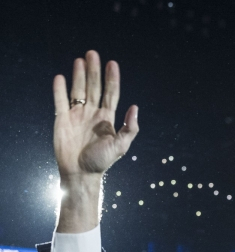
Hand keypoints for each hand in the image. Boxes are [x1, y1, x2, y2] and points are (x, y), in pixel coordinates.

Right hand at [53, 50, 138, 177]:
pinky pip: (60, 101)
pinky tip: (60, 78)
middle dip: (94, 71)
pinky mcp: (62, 120)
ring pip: (78, 90)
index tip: (112, 63)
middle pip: (94, 87)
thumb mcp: (120, 146)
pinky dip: (59, 90)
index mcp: (107, 118)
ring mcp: (77, 116)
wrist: (80, 173)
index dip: (112, 78)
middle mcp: (92, 114)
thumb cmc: (101, 162)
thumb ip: (129, 128)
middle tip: (92, 53)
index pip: (110, 93)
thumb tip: (134, 107)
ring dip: (78, 75)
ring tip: (79, 60)